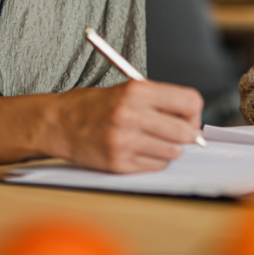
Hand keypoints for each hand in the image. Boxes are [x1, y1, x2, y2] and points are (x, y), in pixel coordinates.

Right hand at [40, 80, 203, 172]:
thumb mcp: (128, 89)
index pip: (190, 101)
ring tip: (155, 140)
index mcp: (137, 90)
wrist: (59, 123)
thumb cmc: (95, 105)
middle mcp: (132, 115)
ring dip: (171, 149)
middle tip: (181, 133)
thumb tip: (193, 119)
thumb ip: (160, 100)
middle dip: (188, 134)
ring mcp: (125, 141)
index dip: (194, 112)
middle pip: (185, 132)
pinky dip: (155, 160)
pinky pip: (155, 166)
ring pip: (173, 152)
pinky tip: (142, 150)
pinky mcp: (118, 162)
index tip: (189, 116)